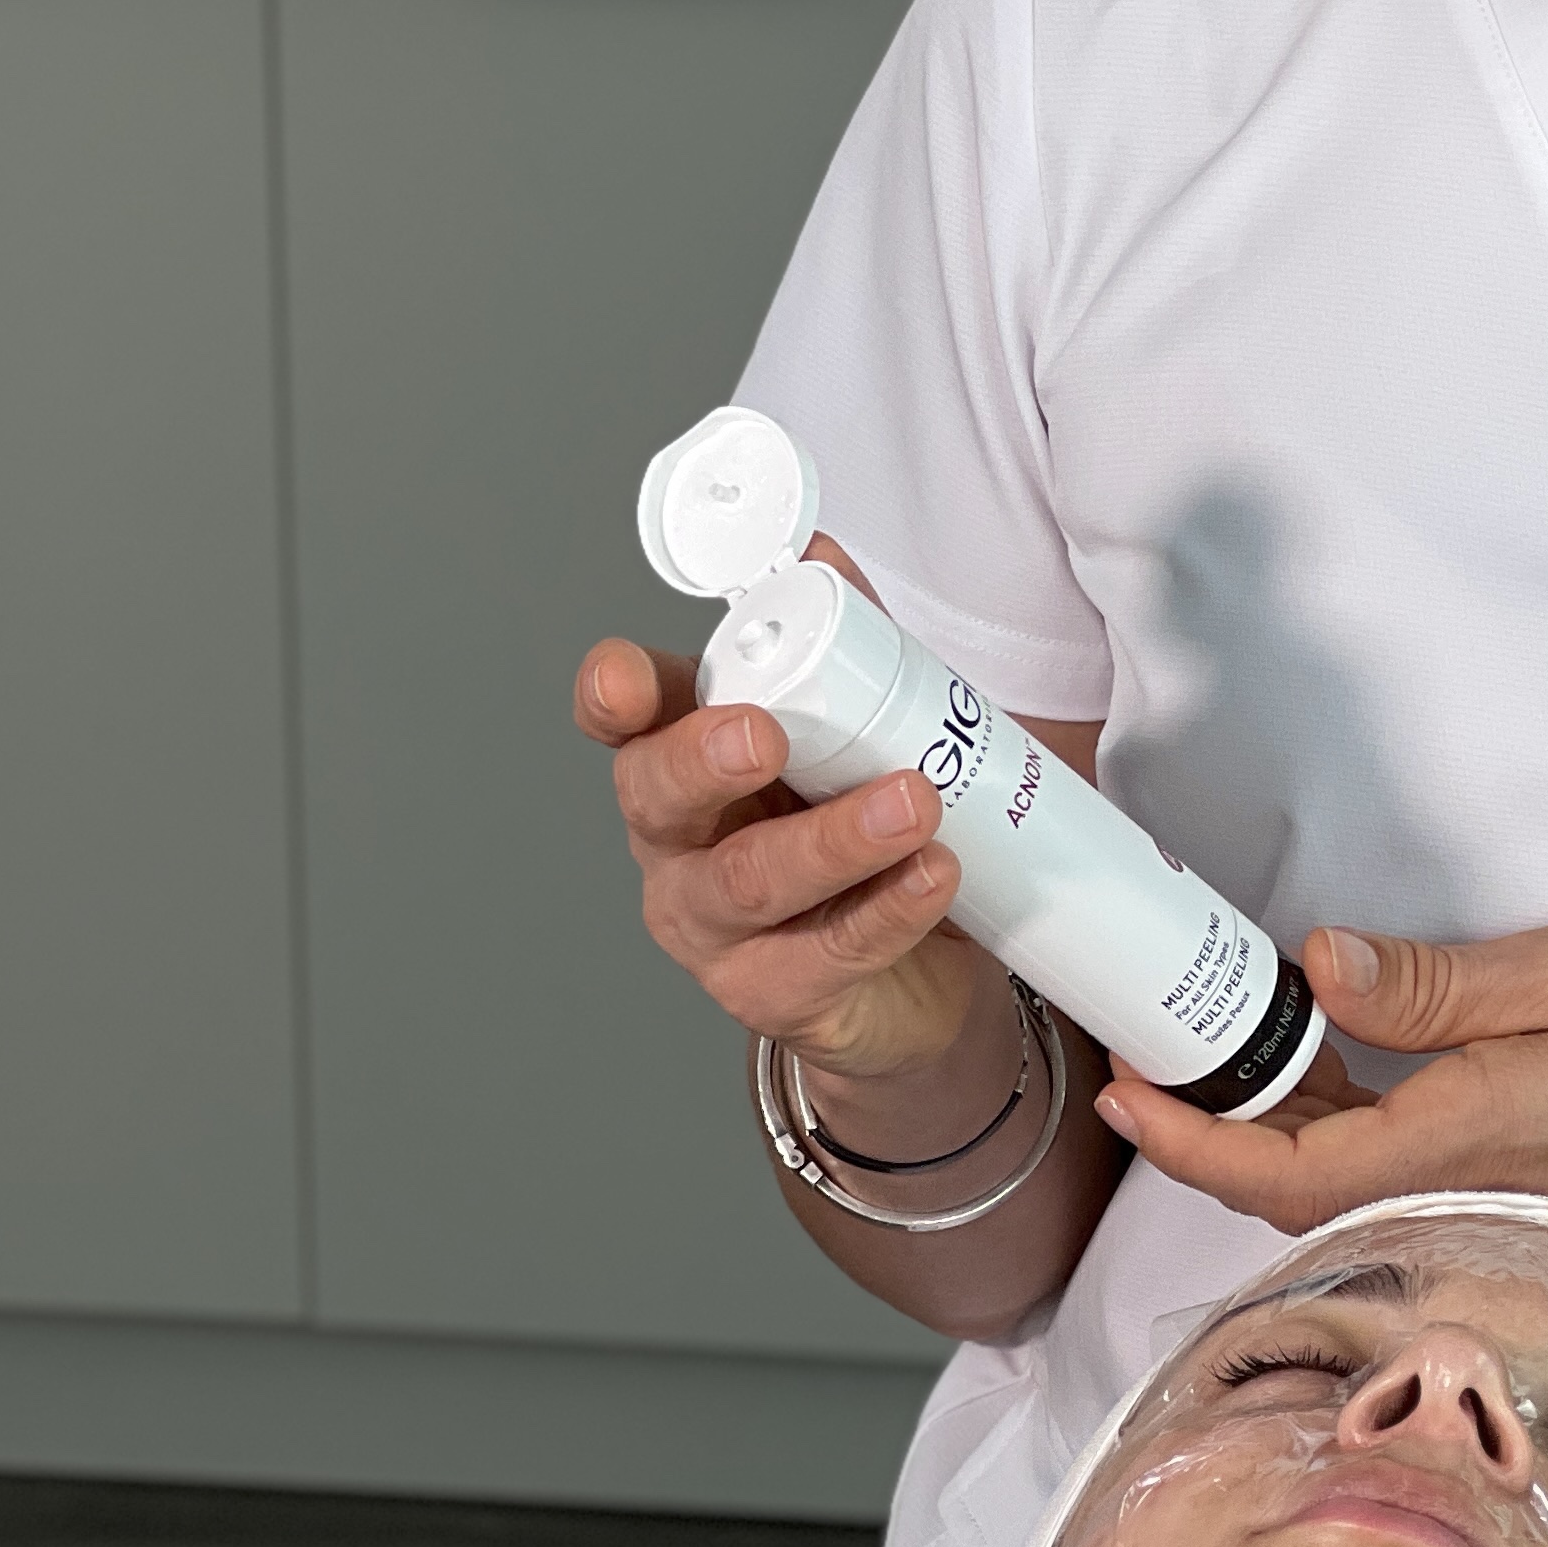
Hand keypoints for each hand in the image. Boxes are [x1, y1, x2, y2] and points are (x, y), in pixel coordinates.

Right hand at [575, 601, 978, 1087]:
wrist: (910, 979)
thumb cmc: (859, 828)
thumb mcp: (858, 727)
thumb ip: (842, 638)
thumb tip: (822, 553)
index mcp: (687, 754)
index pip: (628, 717)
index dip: (614, 695)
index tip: (624, 679)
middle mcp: (679, 840)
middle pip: (660, 796)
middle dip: (705, 759)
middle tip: (763, 736)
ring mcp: (714, 925)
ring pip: (749, 880)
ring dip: (833, 838)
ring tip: (914, 802)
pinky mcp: (771, 992)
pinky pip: (824, 953)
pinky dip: (887, 910)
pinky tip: (933, 878)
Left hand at [1098, 919, 1547, 1303]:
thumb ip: (1439, 986)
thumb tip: (1314, 969)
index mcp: (1463, 1145)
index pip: (1288, 1172)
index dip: (1190, 1142)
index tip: (1122, 1090)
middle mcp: (1454, 1199)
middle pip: (1292, 1188)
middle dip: (1204, 1127)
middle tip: (1144, 1038)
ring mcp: (1477, 1211)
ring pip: (1336, 1186)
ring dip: (1263, 1129)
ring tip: (1211, 1042)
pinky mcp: (1502, 1202)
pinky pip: (1387, 1180)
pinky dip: (1329, 1132)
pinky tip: (1317, 1072)